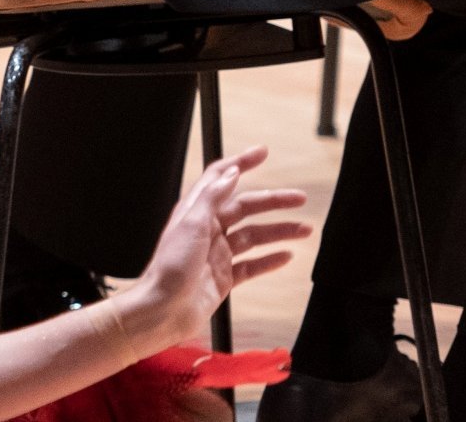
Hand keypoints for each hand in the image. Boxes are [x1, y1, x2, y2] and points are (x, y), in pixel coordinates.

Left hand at [110, 146, 309, 353]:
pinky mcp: (223, 278)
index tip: (262, 153)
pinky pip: (252, 266)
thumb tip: (230, 172)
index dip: (241, 163)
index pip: (220, 179)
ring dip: (278, 232)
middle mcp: (207, 230)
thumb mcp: (190, 224)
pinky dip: (269, 260)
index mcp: (196, 212)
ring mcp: (217, 255)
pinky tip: (286, 256)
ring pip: (254, 237)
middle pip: (245, 208)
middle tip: (299, 198)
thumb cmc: (169, 269)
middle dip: (273, 202)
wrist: (162, 311)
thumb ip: (211, 197)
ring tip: (304, 230)